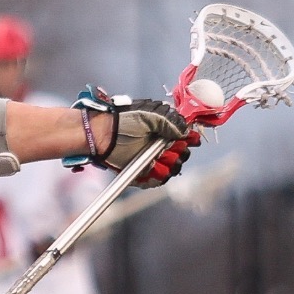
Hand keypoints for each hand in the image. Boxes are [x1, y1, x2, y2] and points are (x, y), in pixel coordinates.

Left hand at [75, 89, 197, 186]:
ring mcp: (153, 159)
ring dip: (171, 163)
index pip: (185, 137)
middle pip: (182, 154)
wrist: (102, 134)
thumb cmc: (123, 120)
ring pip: (173, 167)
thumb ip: (171, 121)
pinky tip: (154, 167)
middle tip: (170, 148)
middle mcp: (161, 145)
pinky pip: (159, 178)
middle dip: (180, 152)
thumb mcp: (149, 115)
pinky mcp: (144, 171)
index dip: (190, 139)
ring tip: (161, 156)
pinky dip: (159, 175)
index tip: (191, 140)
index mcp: (164, 129)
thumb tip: (186, 130)